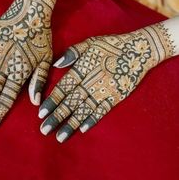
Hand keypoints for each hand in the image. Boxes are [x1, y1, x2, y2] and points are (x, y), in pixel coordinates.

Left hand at [39, 23, 174, 142]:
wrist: (139, 50)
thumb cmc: (111, 45)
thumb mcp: (90, 42)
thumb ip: (72, 53)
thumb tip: (56, 64)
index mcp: (83, 69)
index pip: (63, 88)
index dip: (52, 101)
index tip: (41, 113)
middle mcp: (91, 82)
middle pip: (71, 102)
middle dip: (57, 117)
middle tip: (44, 130)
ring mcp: (104, 91)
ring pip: (84, 110)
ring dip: (71, 124)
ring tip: (60, 137)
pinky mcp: (117, 97)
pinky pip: (103, 111)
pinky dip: (93, 120)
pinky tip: (82, 129)